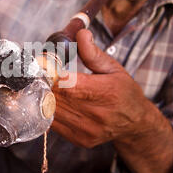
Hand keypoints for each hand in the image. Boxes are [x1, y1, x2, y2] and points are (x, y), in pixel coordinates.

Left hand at [51, 29, 152, 147]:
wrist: (135, 123)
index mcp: (106, 93)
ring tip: (43, 86)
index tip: (43, 65)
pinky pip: (53, 123)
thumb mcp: (113, 68)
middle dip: (43, 83)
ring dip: (42, 97)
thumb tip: (81, 33)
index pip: (67, 84)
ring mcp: (86, 130)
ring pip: (50, 111)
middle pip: (55, 97)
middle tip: (38, 73)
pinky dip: (48, 110)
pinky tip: (52, 101)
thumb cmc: (123, 92)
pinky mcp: (79, 139)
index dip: (50, 74)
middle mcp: (96, 115)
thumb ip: (93, 53)